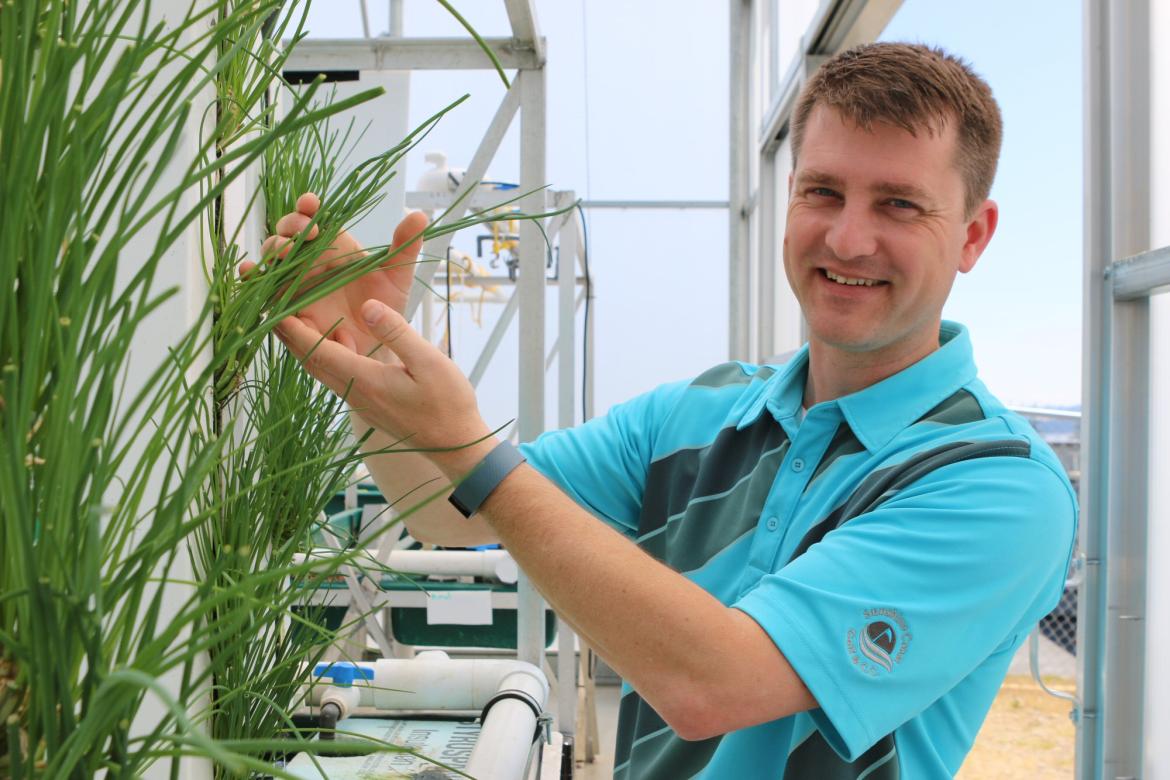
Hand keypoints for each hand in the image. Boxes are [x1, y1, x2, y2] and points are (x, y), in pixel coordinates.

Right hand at [242, 192, 427, 360]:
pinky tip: (249, 272)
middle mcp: (309, 262)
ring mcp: (294, 284)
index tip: (311, 202)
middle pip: (287, 233)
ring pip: (272, 258)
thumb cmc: (386, 311)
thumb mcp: (397, 279)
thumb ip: (404, 248)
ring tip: (286, 252)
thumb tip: (421, 216)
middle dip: (290, 227)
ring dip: (274, 250)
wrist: (378, 351)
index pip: (314, 218)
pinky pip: (261, 291)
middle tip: (306, 234)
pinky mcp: (284, 308)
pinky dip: (251, 278)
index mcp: (333, 248)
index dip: (307, 206)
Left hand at [275, 299, 495, 477]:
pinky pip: (335, 378)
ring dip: (304, 347)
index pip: (318, 350)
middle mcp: (354, 393)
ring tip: (292, 322)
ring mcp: (359, 402)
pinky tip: (332, 343)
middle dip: (289, 336)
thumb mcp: (429, 361)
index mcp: (365, 380)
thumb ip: (397, 332)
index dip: (293, 328)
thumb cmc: (448, 404)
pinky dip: (324, 357)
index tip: (272, 307)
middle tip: (270, 310)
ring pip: (320, 371)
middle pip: (311, 361)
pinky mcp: (368, 406)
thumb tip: (368, 305)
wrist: (455, 446)